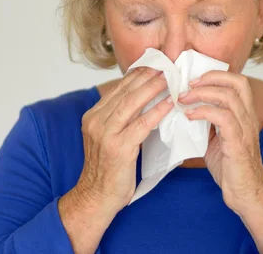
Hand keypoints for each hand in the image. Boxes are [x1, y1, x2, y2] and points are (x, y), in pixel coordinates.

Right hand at [59, 67, 173, 253]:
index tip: (152, 65)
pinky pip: (141, 124)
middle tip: (164, 66)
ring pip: (132, 104)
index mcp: (92, 117)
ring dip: (152, 89)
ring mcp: (106, 134)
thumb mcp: (107, 138)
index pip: (116, 90)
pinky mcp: (119, 148)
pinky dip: (157, 112)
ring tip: (169, 80)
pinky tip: (169, 104)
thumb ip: (119, 119)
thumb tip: (141, 99)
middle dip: (145, 77)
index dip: (135, 76)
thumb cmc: (107, 169)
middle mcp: (96, 122)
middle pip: (124, 92)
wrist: (96, 196)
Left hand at [178, 71, 262, 251]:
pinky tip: (189, 116)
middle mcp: (248, 118)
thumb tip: (185, 108)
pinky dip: (203, 112)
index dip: (216, 74)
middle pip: (237, 82)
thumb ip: (207, 121)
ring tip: (183, 99)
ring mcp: (245, 129)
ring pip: (229, 96)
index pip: (238, 81)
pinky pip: (222, 118)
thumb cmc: (230, 167)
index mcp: (244, 114)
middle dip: (210, 77)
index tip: (194, 80)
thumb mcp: (217, 138)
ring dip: (202, 93)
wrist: (244, 192)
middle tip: (188, 84)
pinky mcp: (237, 143)